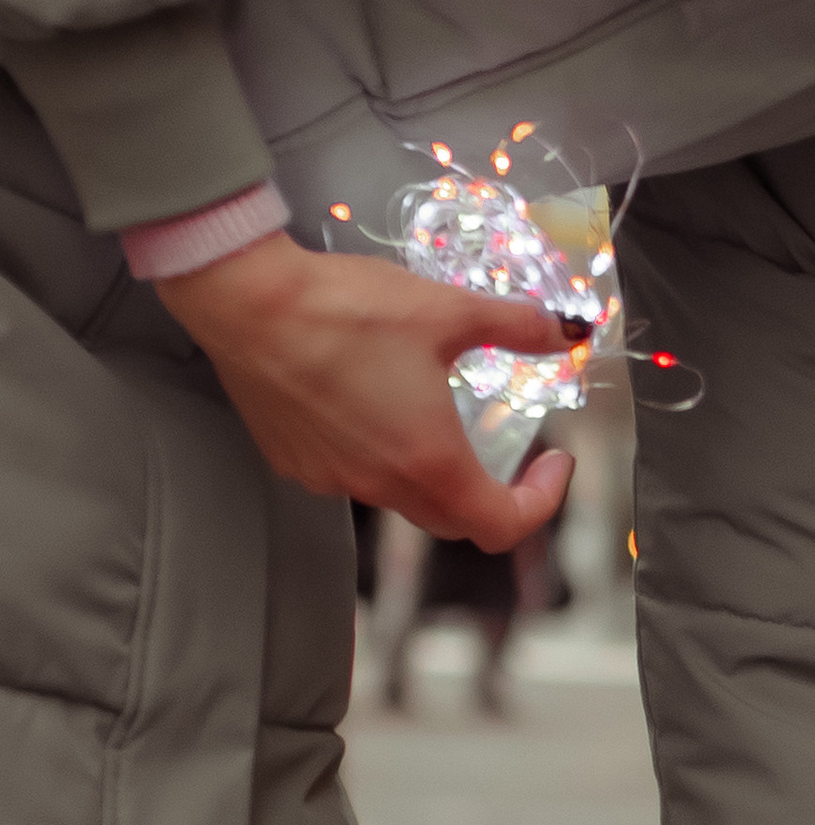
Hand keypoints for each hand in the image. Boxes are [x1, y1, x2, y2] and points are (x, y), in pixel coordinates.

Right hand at [156, 230, 573, 549]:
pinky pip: (351, 474)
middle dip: (489, 492)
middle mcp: (381, 486)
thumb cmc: (343, 309)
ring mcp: (332, 479)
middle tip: (506, 450)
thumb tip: (561, 332)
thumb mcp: (446, 310)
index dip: (540, 503)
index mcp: (430, 464)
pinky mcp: (294, 461)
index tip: (552, 466)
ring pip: (399, 497)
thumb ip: (514, 325)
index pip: (503, 526)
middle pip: (454, 519)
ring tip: (434, 413)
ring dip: (429, 470)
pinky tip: (371, 402)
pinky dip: (376, 453)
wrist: (244, 298)